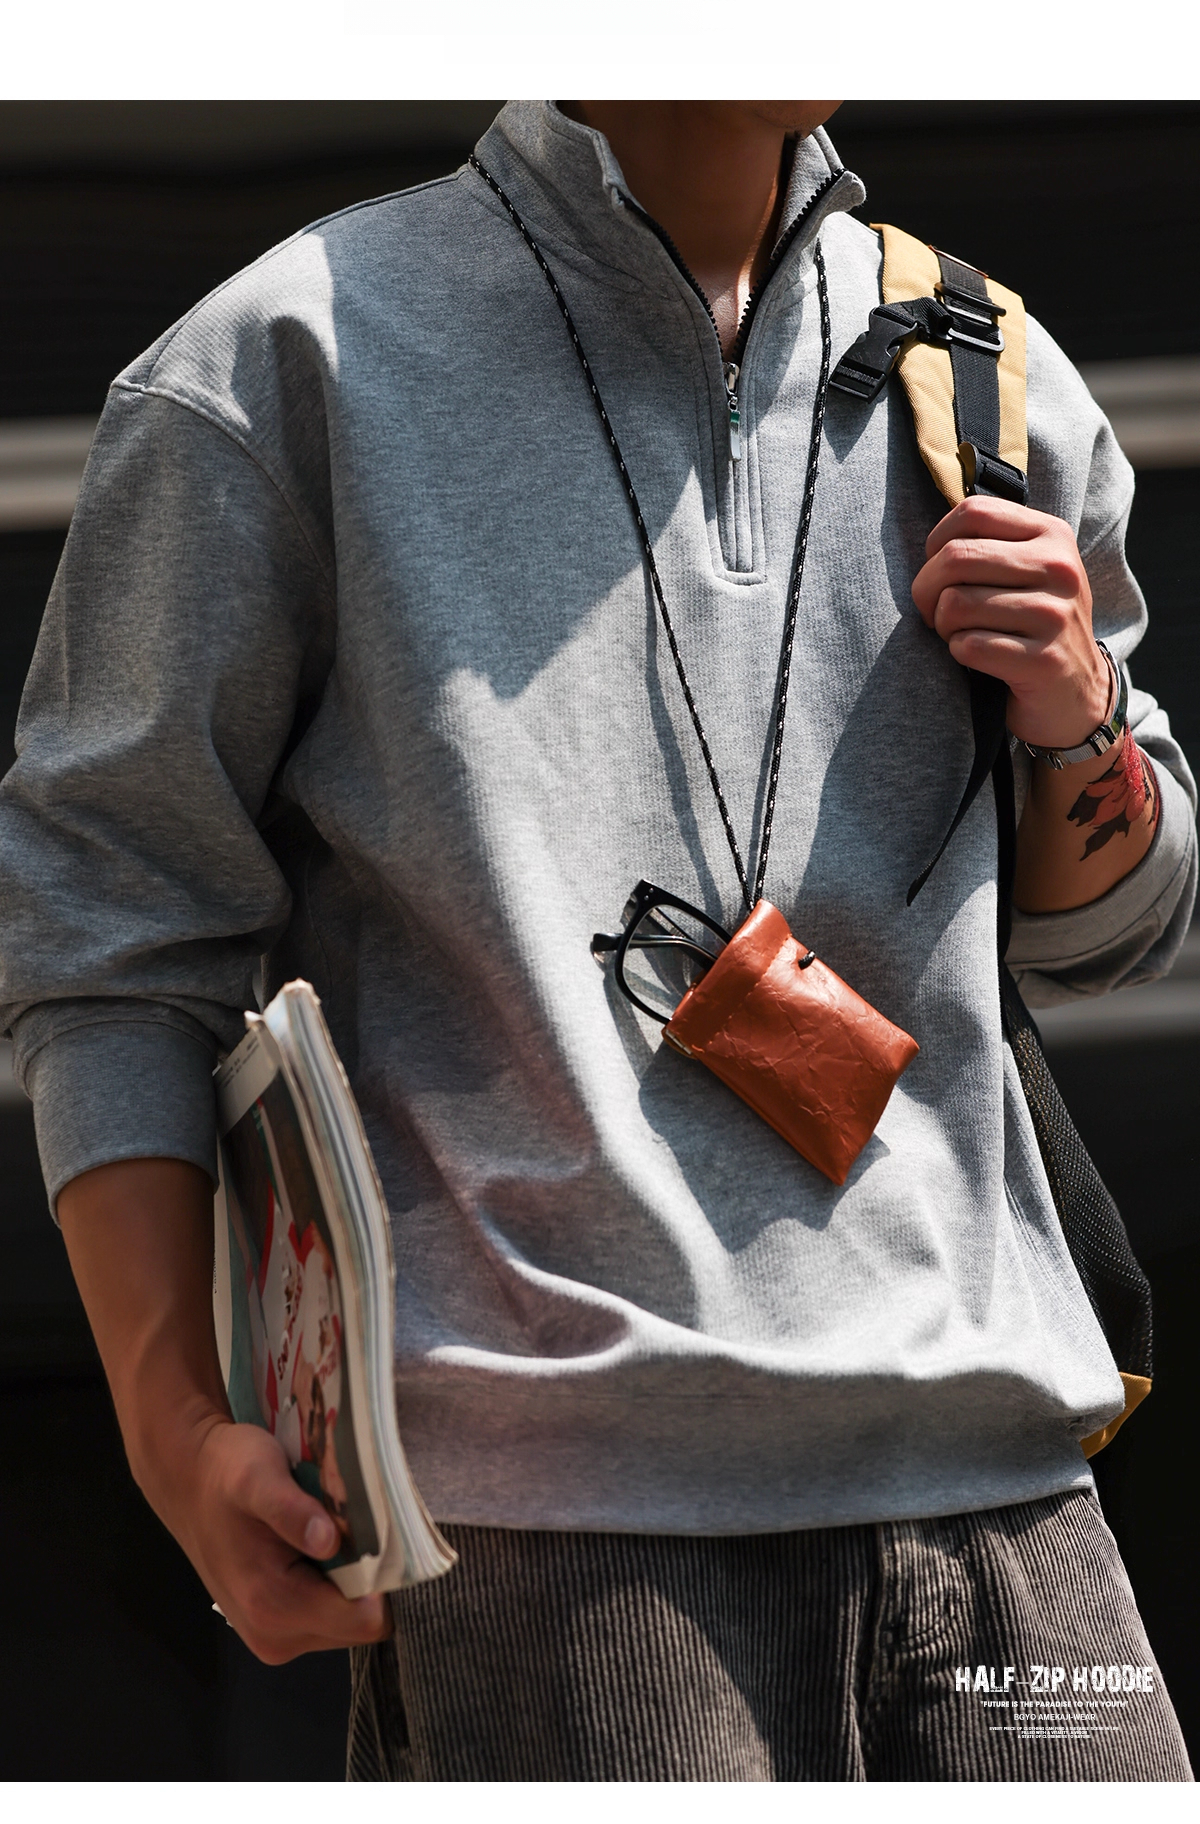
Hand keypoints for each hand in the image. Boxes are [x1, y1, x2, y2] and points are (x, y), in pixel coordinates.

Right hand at [149, 1410, 392, 1663]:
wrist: (189, 1482)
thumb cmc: (226, 1473)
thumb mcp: (258, 1476)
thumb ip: (291, 1511)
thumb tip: (328, 1541)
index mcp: (273, 1607)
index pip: (366, 1621)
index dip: (383, 1580)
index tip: (379, 1537)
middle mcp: (275, 1637)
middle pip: (361, 1625)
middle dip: (367, 1579)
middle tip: (350, 1528)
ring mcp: (275, 1637)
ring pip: (348, 1622)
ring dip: (350, 1581)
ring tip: (330, 1532)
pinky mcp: (276, 1628)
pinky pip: (329, 1616)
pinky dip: (333, 1584)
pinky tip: (316, 1546)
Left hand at [911, 496, 1110, 749]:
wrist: (1076, 692)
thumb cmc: (1034, 625)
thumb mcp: (1028, 571)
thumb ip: (989, 544)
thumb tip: (931, 545)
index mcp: (1053, 534)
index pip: (973, 512)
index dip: (937, 543)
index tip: (940, 572)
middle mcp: (1060, 568)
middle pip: (956, 557)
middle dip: (926, 589)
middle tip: (933, 612)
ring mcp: (1055, 615)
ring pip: (955, 604)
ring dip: (943, 626)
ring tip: (960, 634)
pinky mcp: (1043, 660)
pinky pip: (968, 646)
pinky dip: (958, 653)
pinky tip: (976, 658)